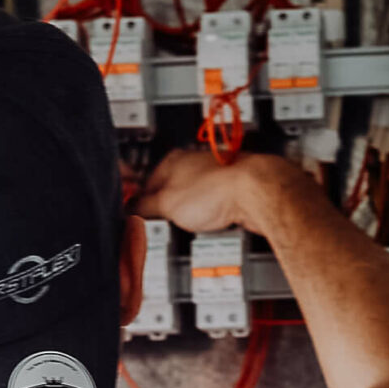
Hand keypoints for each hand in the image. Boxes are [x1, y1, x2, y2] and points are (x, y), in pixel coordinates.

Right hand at [134, 147, 295, 237]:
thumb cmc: (217, 191)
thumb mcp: (167, 204)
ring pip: (192, 199)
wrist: (257, 193)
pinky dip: (210, 217)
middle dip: (167, 211)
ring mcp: (213, 175)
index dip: (140, 205)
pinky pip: (213, 207)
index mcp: (172, 161)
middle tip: (166, 226)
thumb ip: (145, 207)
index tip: (138, 219)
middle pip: (170, 191)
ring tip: (192, 225)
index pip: (145, 184)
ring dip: (190, 215)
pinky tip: (212, 223)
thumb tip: (131, 210)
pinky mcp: (230, 190)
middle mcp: (193, 163)